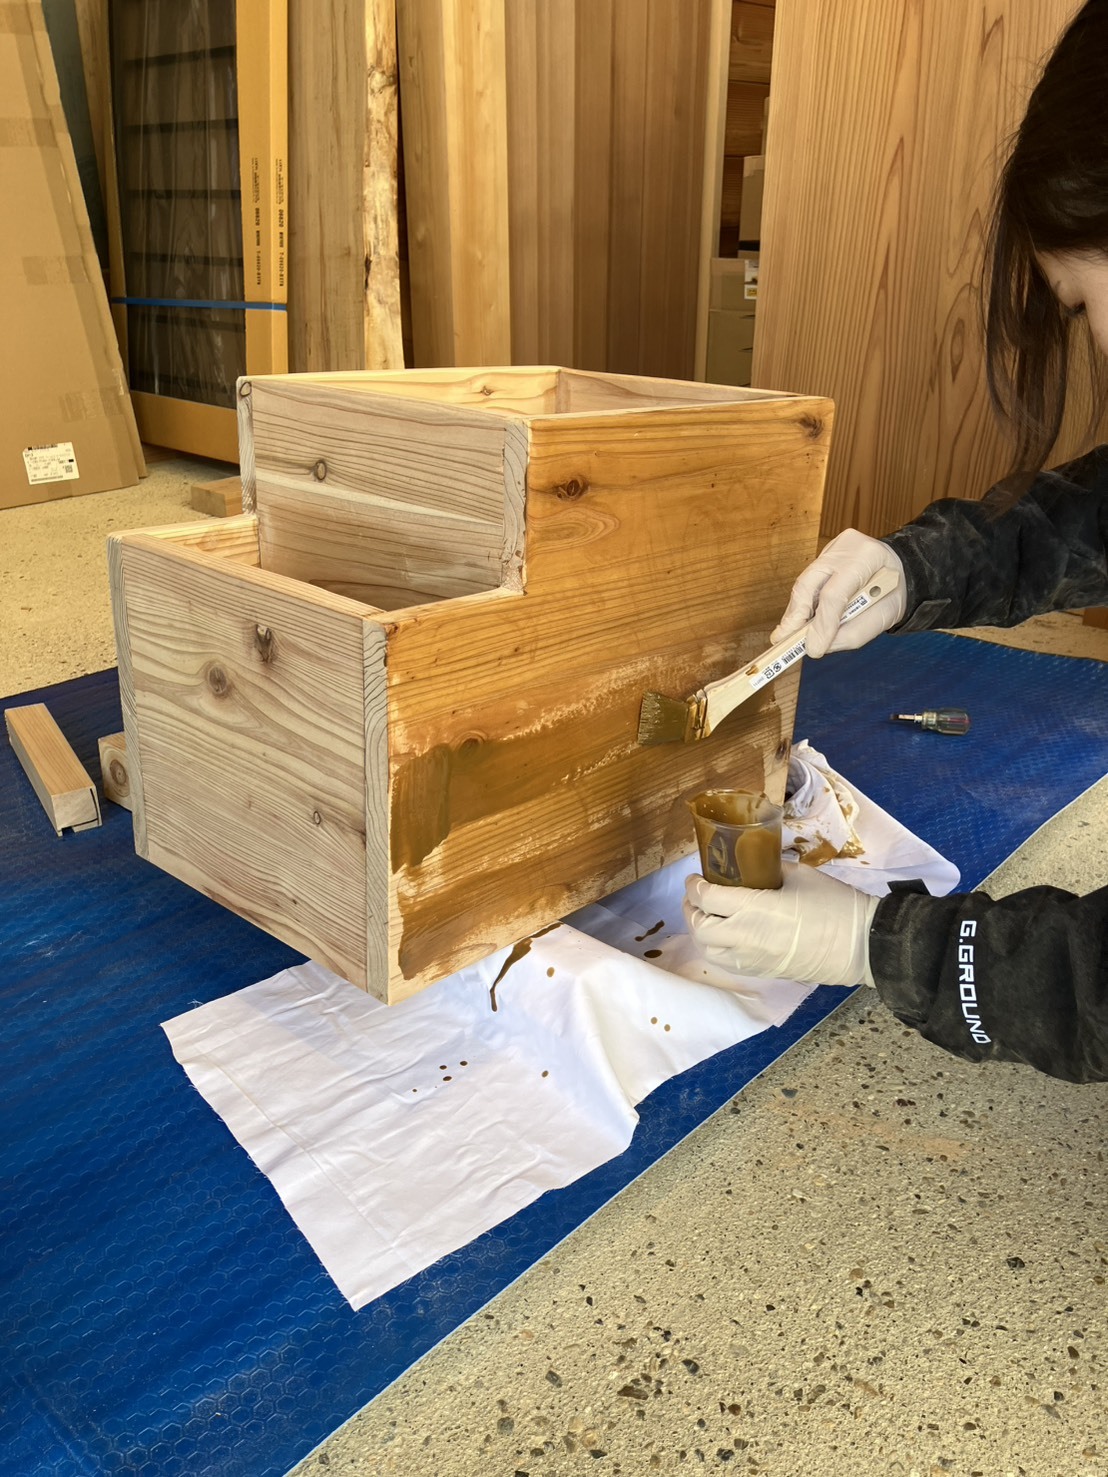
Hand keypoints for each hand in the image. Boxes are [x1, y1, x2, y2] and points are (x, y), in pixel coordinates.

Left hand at [683, 864, 878, 987]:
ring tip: (706, 916)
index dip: (694, 886)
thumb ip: (769, 869)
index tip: (695, 877)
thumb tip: (754, 864)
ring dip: (700, 932)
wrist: (860, 945)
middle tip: (696, 896)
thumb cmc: (833, 905)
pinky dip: (715, 948)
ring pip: (708, 951)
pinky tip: (724, 936)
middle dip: (691, 910)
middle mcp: (745, 938)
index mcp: (753, 910)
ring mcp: (752, 960)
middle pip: (700, 927)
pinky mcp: (762, 973)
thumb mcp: (799, 875)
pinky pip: (725, 964)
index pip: (707, 898)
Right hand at [772, 529, 906, 657]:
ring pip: (804, 583)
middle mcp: (846, 547)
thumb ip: (851, 634)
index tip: (813, 648)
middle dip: (795, 614)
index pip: (835, 594)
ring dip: (795, 612)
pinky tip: (797, 622)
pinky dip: (801, 605)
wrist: (900, 570)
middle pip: (809, 582)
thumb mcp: (883, 618)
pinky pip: (807, 583)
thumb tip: (817, 646)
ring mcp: (832, 548)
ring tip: (786, 635)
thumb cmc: (891, 594)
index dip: (821, 623)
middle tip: (784, 639)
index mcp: (867, 558)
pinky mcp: (823, 555)